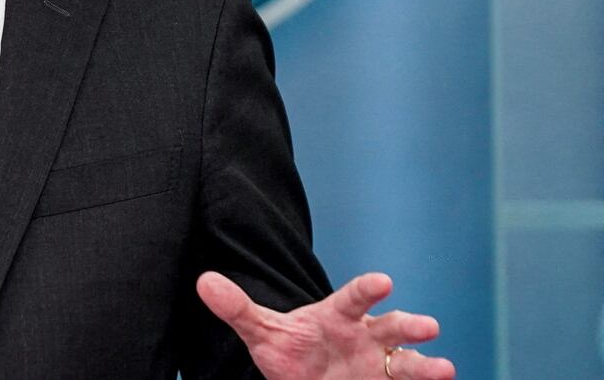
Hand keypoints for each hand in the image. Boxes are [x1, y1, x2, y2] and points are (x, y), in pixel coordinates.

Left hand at [197, 271, 453, 379]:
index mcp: (339, 316)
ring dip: (428, 366)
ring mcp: (381, 366)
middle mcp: (368, 338)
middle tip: (429, 326)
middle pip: (394, 328)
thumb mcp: (262, 332)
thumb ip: (238, 308)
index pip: (354, 298)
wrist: (305, 378)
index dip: (368, 289)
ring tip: (446, 368)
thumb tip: (204, 281)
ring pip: (409, 364)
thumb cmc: (290, 351)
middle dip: (411, 326)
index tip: (383, 281)